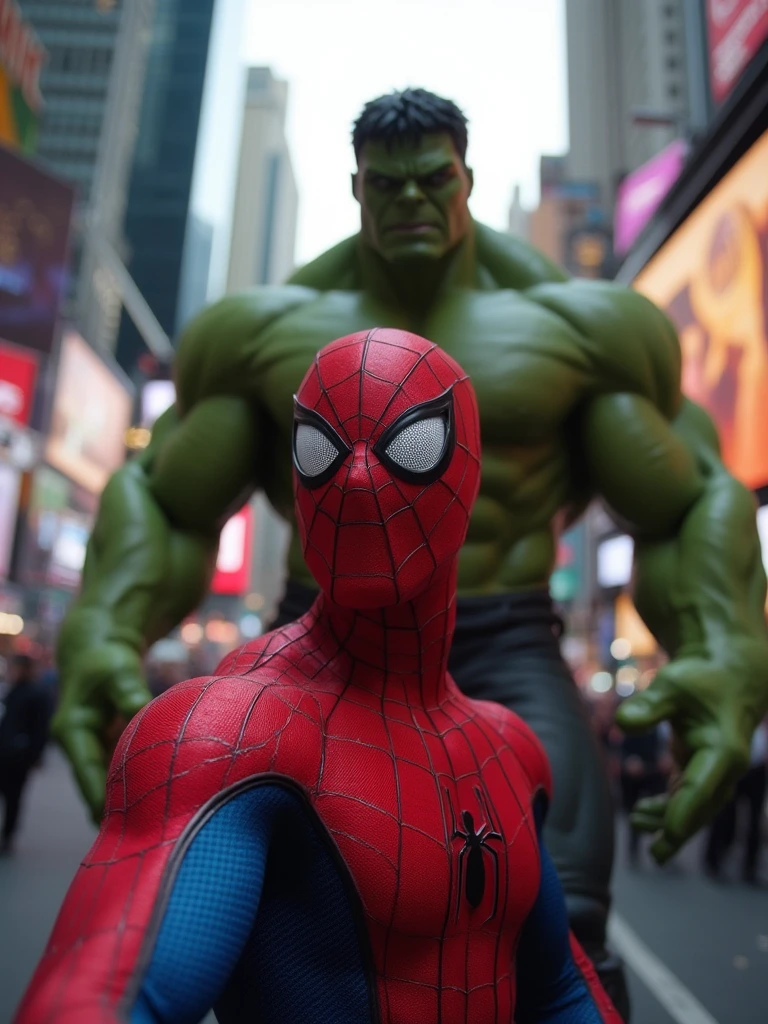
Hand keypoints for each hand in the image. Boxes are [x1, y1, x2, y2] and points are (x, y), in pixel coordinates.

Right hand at [52, 639, 150, 825]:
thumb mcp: (117, 670)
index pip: (86, 773)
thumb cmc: (106, 660)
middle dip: (116, 809)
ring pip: (108, 782)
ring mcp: (92, 748)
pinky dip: (135, 783)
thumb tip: (141, 711)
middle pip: (96, 786)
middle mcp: (78, 745)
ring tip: (154, 826)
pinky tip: (158, 801)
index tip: (121, 824)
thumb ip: (128, 690)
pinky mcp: (106, 746)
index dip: (101, 799)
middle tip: (145, 833)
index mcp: (73, 731)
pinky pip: (120, 772)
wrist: (97, 650)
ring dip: (127, 800)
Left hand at [615, 639, 767, 862]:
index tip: (669, 833)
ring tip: (637, 821)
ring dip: (670, 821)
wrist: (729, 676)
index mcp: (725, 749)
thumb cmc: (701, 680)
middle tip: (655, 853)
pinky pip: (688, 798)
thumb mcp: (673, 685)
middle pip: (702, 807)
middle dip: (679, 829)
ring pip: (695, 807)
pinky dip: (668, 808)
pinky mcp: (704, 770)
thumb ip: (650, 705)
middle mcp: (726, 767)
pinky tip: (644, 814)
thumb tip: (622, 723)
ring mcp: (717, 771)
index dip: (686, 811)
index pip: (704, 787)